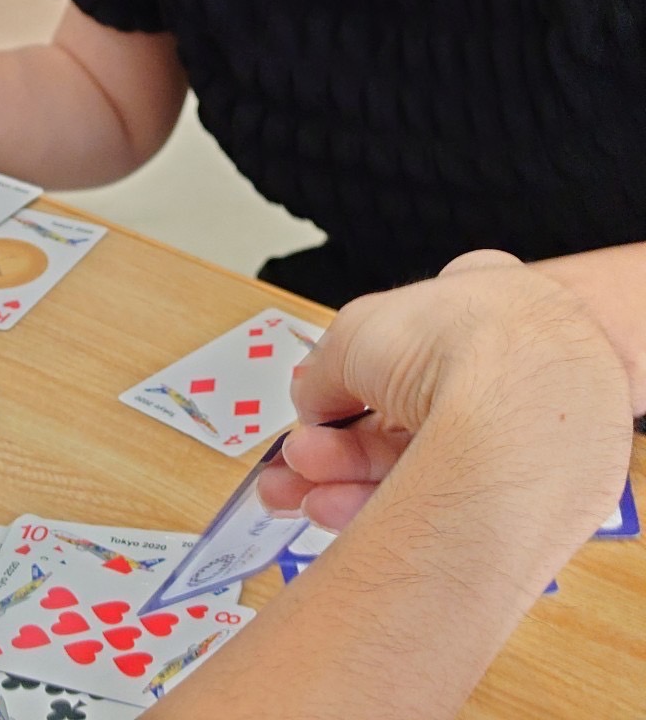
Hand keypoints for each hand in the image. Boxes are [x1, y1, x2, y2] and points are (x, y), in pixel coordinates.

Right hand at [258, 250, 632, 532]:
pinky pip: (433, 499)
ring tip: (291, 492)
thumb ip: (323, 370)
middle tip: (290, 464)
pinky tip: (328, 510)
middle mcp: (495, 366)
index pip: (403, 339)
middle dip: (331, 443)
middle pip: (395, 411)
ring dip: (340, 477)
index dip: (349, 375)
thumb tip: (308, 400)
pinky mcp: (510, 490)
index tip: (312, 407)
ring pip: (410, 460)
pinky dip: (376, 507)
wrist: (525, 400)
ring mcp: (506, 430)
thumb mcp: (352, 336)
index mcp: (471, 304)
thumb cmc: (451, 339)